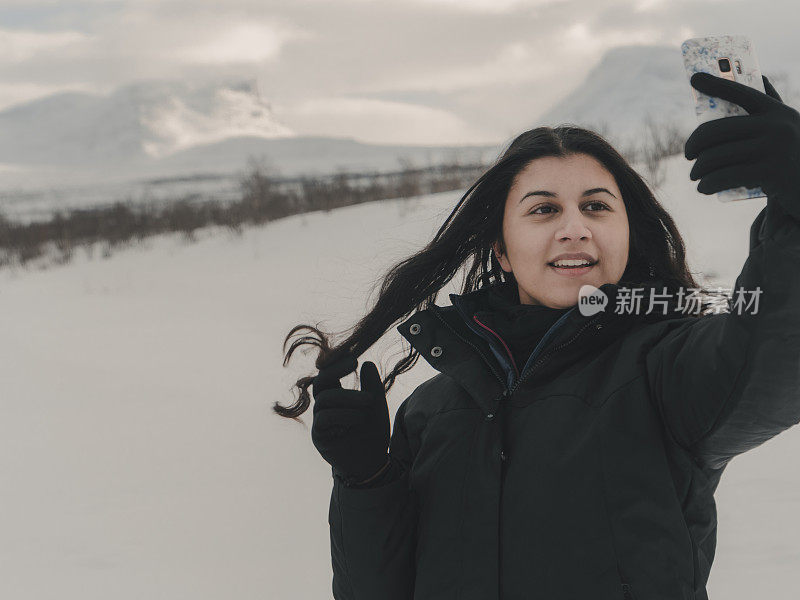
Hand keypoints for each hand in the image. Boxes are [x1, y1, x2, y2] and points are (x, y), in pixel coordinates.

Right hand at [311, 352, 389, 483]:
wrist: (373, 461)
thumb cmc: (373, 431)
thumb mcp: (376, 405)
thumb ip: (371, 385)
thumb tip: (367, 363)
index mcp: (336, 396)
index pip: (328, 373)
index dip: (336, 362)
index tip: (352, 356)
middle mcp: (324, 406)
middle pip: (320, 382)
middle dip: (336, 370)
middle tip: (354, 362)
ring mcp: (320, 421)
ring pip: (325, 399)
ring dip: (348, 397)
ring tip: (369, 402)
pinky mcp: (319, 437)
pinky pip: (324, 419)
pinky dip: (343, 415)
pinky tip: (358, 418)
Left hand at [685, 72, 799, 220]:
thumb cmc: (790, 157)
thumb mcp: (785, 128)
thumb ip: (771, 107)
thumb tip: (759, 76)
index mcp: (776, 111)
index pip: (741, 92)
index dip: (717, 84)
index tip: (694, 79)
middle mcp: (776, 125)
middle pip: (716, 130)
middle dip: (694, 145)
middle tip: (688, 156)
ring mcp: (775, 148)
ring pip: (716, 156)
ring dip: (698, 170)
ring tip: (695, 176)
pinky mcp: (771, 173)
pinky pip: (725, 176)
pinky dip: (708, 184)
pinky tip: (703, 188)